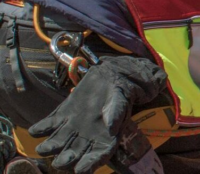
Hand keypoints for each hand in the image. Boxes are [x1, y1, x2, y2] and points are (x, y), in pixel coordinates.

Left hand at [30, 56, 167, 172]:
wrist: (109, 79)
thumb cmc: (119, 94)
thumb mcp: (121, 103)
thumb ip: (115, 115)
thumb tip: (111, 128)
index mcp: (103, 141)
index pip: (96, 158)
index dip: (89, 165)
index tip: (81, 170)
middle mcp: (84, 140)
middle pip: (73, 156)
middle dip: (65, 160)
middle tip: (59, 162)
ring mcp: (70, 130)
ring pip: (56, 144)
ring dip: (49, 147)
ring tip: (43, 148)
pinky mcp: (60, 118)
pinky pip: (46, 127)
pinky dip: (39, 129)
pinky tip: (35, 130)